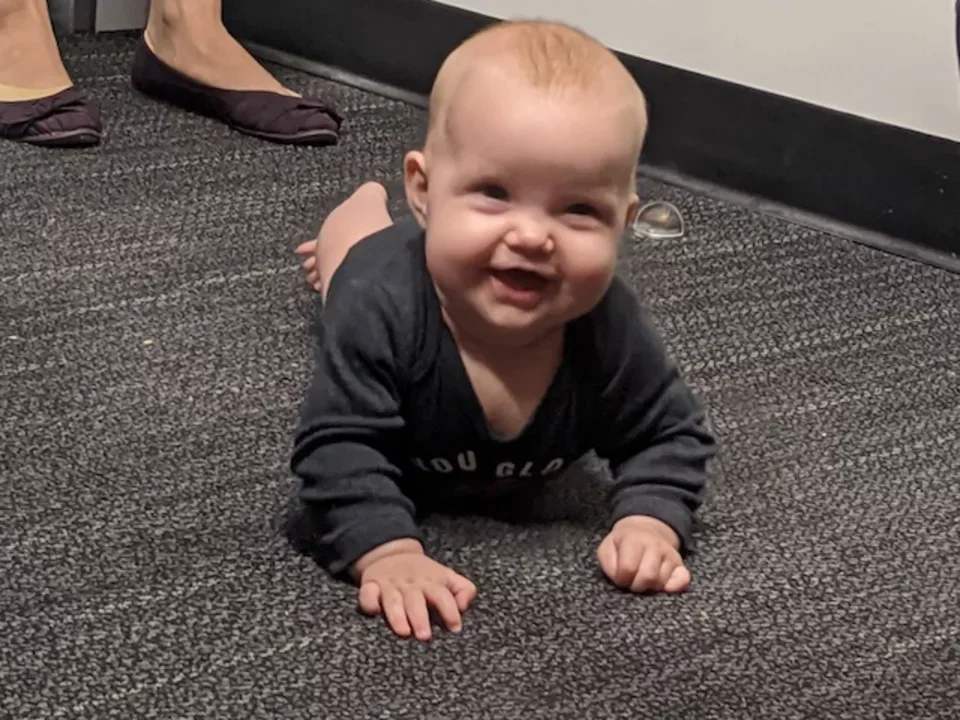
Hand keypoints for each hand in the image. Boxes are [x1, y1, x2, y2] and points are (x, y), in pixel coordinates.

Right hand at [355, 543, 476, 640]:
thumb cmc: (424, 575)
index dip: (449, 610)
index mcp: (432, 582)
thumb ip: (463, 589)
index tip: (454, 627)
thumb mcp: (447, 577)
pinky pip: (367, 594)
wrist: (392, 553)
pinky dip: (368, 602)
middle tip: (425, 636)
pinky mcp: (370, 586)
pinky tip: (373, 612)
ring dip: (397, 615)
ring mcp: (390, 585)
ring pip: (392, 600)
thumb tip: (463, 606)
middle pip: (416, 600)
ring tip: (403, 632)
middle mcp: (411, 584)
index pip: (443, 596)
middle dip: (420, 618)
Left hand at [596, 515, 689, 593]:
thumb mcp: (607, 549)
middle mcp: (655, 545)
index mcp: (634, 539)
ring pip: (661, 582)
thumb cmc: (622, 544)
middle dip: (636, 586)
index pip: (628, 568)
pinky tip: (662, 586)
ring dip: (650, 587)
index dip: (621, 579)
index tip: (620, 577)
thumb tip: (622, 579)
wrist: (645, 530)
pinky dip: (672, 588)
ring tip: (643, 579)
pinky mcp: (680, 564)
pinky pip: (682, 581)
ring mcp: (669, 554)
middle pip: (648, 577)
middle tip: (632, 581)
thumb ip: (609, 564)